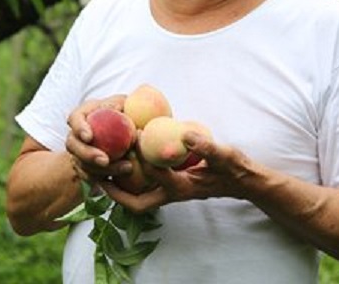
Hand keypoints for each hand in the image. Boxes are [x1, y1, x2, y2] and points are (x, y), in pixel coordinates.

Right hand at [64, 95, 130, 181]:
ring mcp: (80, 152)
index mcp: (84, 114)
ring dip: (102, 170)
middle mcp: (77, 134)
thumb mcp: (125, 103)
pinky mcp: (89, 168)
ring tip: (127, 168)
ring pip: (83, 164)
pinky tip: (119, 182)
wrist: (128, 129)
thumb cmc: (127, 111)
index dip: (79, 128)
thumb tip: (115, 108)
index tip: (89, 137)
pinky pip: (92, 178)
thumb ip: (120, 104)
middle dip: (87, 155)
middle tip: (104, 161)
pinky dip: (105, 181)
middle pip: (73, 145)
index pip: (74, 118)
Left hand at [100, 130, 254, 211]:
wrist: (243, 181)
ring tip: (101, 169)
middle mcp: (172, 193)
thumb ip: (205, 147)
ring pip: (137, 198)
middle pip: (135, 203)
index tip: (128, 138)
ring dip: (119, 187)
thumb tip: (184, 134)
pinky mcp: (172, 186)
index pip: (154, 174)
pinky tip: (125, 160)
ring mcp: (171, 192)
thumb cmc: (233, 169)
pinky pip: (145, 188)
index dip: (139, 157)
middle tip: (95, 175)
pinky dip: (131, 179)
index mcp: (182, 187)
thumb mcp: (223, 155)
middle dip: (114, 192)